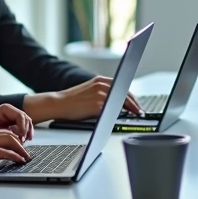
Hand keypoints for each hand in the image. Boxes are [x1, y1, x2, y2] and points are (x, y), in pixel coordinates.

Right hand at [0, 127, 28, 172]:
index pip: (2, 132)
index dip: (14, 139)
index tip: (20, 148)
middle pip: (9, 135)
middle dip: (21, 144)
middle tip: (27, 153)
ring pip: (9, 141)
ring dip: (21, 150)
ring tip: (26, 158)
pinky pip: (2, 152)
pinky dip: (13, 155)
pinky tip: (18, 160)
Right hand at [23, 76, 141, 121]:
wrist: (58, 103)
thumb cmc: (72, 100)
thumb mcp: (89, 91)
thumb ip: (103, 93)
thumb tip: (117, 102)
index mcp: (100, 80)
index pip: (122, 86)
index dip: (132, 96)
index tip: (137, 104)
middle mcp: (102, 85)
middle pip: (125, 93)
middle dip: (135, 104)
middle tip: (140, 112)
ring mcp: (100, 94)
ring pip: (122, 101)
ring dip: (131, 109)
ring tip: (136, 115)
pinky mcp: (97, 104)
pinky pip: (113, 109)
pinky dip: (120, 113)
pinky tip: (125, 118)